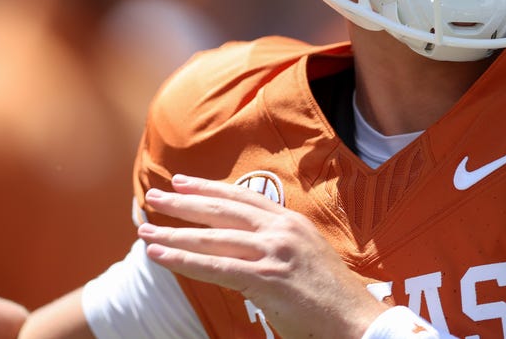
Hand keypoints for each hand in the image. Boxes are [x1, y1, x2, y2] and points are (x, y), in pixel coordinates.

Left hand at [138, 174, 386, 338]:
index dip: (209, 188)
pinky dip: (183, 260)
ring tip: (146, 232)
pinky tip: (159, 255)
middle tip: (154, 197)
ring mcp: (273, 252)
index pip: (242, 197)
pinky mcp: (266, 278)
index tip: (183, 182)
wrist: (359, 321)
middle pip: (222, 210)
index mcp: (292, 221)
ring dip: (173, 234)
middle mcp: (281, 230)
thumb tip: (247, 246)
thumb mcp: (307, 257)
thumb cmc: (333, 298)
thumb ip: (278, 246)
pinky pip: (214, 267)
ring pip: (212, 238)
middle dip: (183, 203)